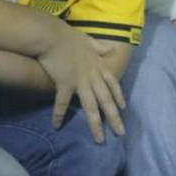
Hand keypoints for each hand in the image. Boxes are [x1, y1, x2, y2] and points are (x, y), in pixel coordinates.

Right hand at [37, 24, 125, 143]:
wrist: (53, 35)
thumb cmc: (68, 36)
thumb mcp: (88, 39)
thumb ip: (100, 47)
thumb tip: (111, 48)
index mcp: (98, 65)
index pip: (112, 83)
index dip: (118, 96)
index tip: (123, 108)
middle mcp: (92, 76)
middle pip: (106, 100)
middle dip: (114, 118)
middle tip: (121, 133)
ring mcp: (80, 81)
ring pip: (91, 107)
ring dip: (95, 124)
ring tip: (100, 139)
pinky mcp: (65, 84)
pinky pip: (62, 103)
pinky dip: (59, 114)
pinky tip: (56, 125)